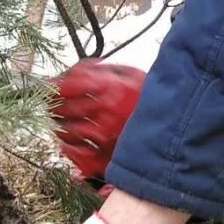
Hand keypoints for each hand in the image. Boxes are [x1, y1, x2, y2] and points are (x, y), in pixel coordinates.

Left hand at [52, 59, 144, 180]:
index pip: (67, 86)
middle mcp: (104, 112)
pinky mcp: (107, 155)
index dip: (52, 86)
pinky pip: (76, 153)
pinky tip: (67, 142)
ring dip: (59, 124)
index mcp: (109, 89)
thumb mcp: (130, 72)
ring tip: (60, 120)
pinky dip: (67, 148)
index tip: (46, 86)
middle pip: (62, 108)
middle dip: (52, 104)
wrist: (176, 122)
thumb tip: (74, 70)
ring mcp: (104, 135)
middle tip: (50, 102)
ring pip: (65, 130)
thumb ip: (99, 69)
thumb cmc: (152, 97)